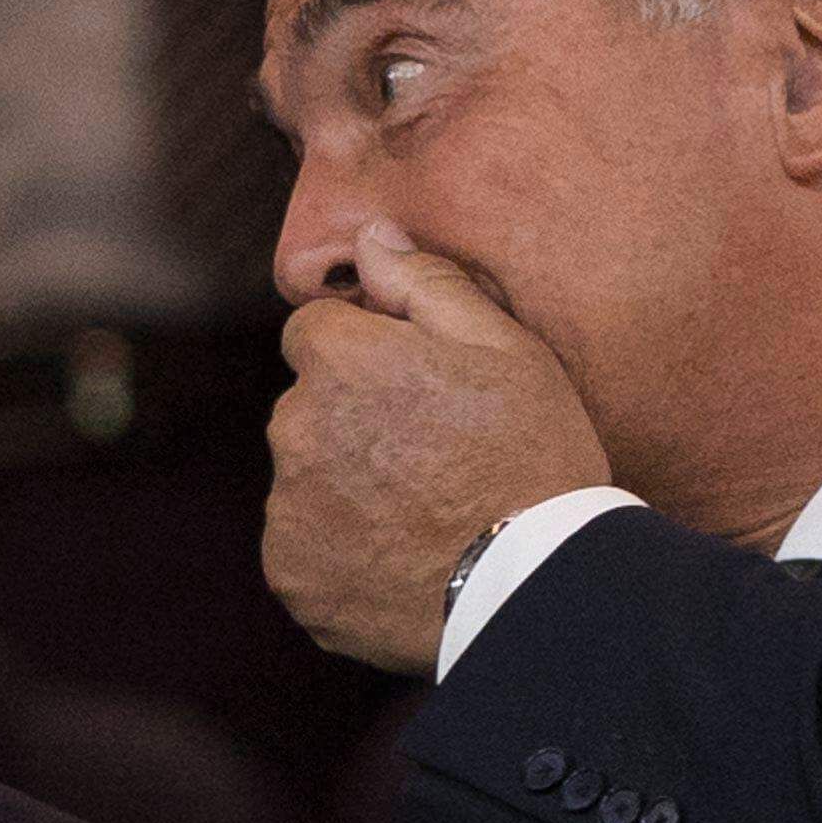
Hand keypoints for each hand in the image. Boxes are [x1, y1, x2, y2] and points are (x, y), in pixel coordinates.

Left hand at [264, 224, 611, 673]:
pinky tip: (401, 559)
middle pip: (307, 407)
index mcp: (338, 360)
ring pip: (304, 478)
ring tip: (423, 515)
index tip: (418, 392)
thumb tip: (370, 236)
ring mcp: (286, 507)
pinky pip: (304, 548)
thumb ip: (424, 281)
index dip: (369, 357)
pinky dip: (340, 552)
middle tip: (430, 458)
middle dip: (351, 420)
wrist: (535, 587)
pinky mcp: (290, 575)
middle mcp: (294, 427)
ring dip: (344, 486)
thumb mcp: (505, 347)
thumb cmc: (531, 456)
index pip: (316, 335)